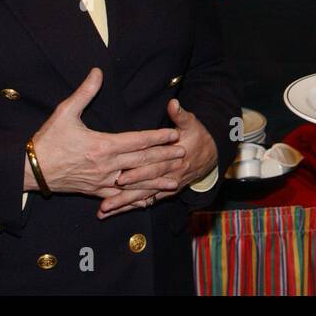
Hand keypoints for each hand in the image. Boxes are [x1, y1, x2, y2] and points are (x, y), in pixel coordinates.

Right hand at [29, 67, 183, 196]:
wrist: (31, 169)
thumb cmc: (48, 140)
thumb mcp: (65, 112)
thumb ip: (85, 92)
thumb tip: (97, 71)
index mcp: (102, 145)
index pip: (137, 140)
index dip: (157, 137)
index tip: (173, 134)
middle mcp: (106, 166)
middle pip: (142, 161)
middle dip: (164, 157)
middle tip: (183, 154)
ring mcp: (101, 181)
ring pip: (135, 182)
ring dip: (156, 181)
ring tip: (174, 182)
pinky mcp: (95, 192)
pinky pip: (120, 197)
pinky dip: (136, 198)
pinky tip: (148, 199)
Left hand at [98, 98, 217, 218]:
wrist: (211, 155)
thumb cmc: (197, 136)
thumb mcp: (191, 123)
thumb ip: (180, 114)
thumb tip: (173, 103)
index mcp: (174, 159)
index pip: (153, 168)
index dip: (137, 173)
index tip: (120, 178)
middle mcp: (170, 176)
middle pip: (144, 187)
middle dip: (125, 195)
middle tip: (106, 202)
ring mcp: (167, 186)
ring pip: (143, 197)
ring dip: (124, 205)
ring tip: (104, 211)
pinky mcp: (165, 191)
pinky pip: (146, 201)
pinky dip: (131, 206)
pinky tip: (115, 212)